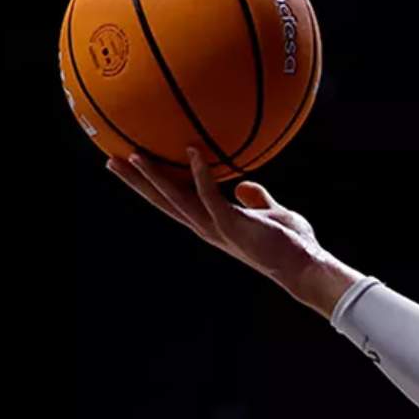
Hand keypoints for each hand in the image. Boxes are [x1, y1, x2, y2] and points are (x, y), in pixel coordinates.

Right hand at [108, 149, 358, 315]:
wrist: (308, 267)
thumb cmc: (292, 244)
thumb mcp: (270, 215)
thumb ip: (255, 200)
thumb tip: (242, 183)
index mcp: (212, 223)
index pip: (175, 201)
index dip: (152, 186)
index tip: (131, 168)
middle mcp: (208, 227)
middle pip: (163, 202)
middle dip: (136, 182)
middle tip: (110, 160)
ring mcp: (218, 228)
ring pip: (176, 200)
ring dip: (154, 178)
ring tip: (132, 155)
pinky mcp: (233, 226)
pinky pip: (211, 196)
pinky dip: (201, 174)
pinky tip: (194, 151)